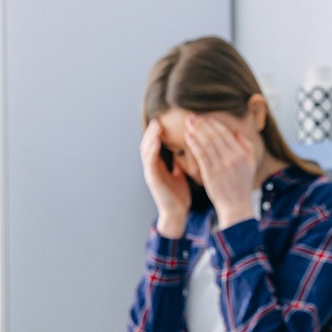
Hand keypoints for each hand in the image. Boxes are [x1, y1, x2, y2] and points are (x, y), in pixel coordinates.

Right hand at [140, 118, 189, 237]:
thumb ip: (179, 162)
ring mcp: (150, 172)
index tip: (165, 120)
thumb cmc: (179, 195)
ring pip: (146, 150)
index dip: (158, 132)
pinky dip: (152, 150)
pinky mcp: (152, 179)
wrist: (177, 213)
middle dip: (152, 131)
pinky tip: (156, 141)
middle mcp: (152, 167)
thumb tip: (185, 150)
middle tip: (158, 117)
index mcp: (159, 165)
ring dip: (150, 137)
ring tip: (156, 125)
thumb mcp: (180, 174)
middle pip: (148, 144)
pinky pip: (150, 161)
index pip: (156, 144)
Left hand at [185, 114, 256, 229]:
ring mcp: (221, 165)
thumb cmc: (241, 184)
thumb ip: (247, 146)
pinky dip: (194, 144)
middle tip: (193, 115)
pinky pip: (201, 155)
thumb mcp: (250, 163)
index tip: (204, 116)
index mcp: (242, 154)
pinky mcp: (211, 173)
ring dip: (196, 130)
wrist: (236, 204)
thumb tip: (237, 132)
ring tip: (188, 122)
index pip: (226, 133)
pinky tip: (188, 136)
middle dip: (203, 123)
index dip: (214, 123)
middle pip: (215, 136)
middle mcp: (232, 158)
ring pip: (206, 143)